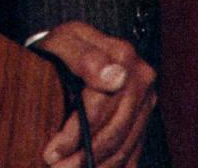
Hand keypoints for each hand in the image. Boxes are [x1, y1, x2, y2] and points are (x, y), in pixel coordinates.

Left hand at [38, 21, 156, 167]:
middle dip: (84, 156)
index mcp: (123, 57)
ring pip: (124, 147)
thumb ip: (84, 56)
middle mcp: (140, 79)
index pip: (100, 107)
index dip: (76, 133)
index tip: (52, 151)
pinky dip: (112, 167)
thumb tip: (115, 77)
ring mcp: (145, 101)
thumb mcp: (64, 42)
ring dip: (97, 166)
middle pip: (115, 131)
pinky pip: (132, 153)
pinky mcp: (143, 119)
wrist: (72, 49)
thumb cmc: (63, 47)